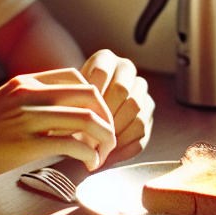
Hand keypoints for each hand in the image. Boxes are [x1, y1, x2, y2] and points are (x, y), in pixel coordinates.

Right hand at [0, 67, 116, 179]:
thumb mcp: (6, 104)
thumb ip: (33, 103)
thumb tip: (65, 116)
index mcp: (26, 82)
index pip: (78, 77)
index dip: (97, 98)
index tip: (100, 119)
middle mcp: (29, 94)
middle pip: (89, 94)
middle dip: (108, 117)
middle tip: (110, 138)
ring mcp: (26, 117)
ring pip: (85, 118)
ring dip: (104, 138)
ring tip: (104, 153)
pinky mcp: (23, 144)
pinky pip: (70, 144)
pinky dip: (89, 154)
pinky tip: (89, 164)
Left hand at [80, 49, 154, 164]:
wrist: (82, 115)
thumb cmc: (69, 108)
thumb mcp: (66, 101)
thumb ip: (71, 105)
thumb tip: (79, 128)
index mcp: (105, 59)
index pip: (101, 73)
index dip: (89, 97)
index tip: (78, 115)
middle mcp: (125, 68)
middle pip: (121, 90)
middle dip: (104, 115)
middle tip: (89, 134)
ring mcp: (140, 89)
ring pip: (136, 107)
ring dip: (116, 130)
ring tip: (98, 145)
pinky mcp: (148, 110)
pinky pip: (142, 128)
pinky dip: (125, 145)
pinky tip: (110, 155)